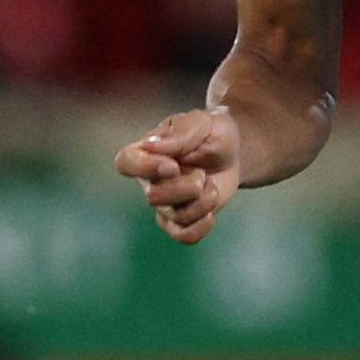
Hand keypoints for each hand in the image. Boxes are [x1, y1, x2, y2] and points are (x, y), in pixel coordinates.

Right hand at [115, 105, 243, 242]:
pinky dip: (200, 228)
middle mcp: (149, 180)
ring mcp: (164, 202)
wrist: (233, 153)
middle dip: (186, 188)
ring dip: (203, 203)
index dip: (144, 168)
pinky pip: (183, 236)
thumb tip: (151, 145)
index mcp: (147, 151)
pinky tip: (211, 214)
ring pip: (174, 217)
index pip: (126, 163)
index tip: (173, 166)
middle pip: (154, 197)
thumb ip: (179, 134)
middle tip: (202, 174)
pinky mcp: (181, 219)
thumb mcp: (202, 123)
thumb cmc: (212, 132)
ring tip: (211, 186)